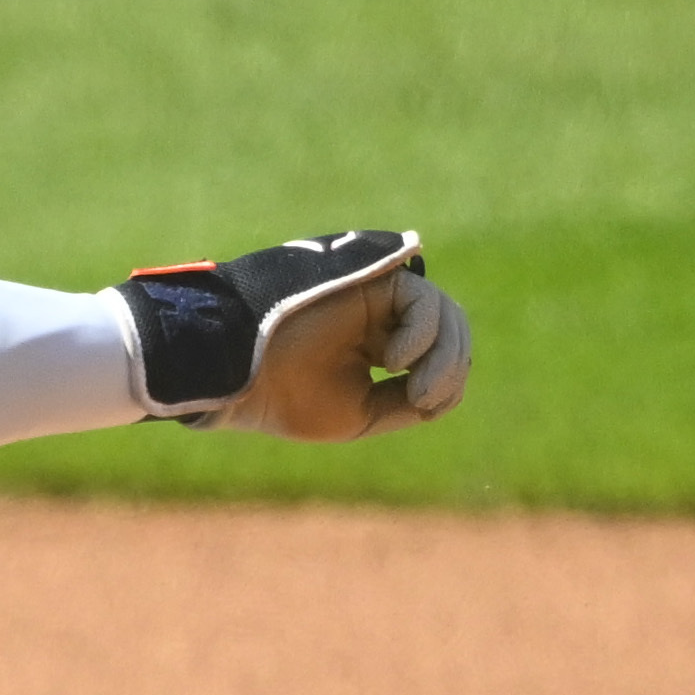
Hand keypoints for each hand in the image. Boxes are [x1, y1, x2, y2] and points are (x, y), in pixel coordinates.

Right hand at [225, 245, 475, 440]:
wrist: (243, 375)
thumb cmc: (289, 399)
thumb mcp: (362, 414)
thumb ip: (407, 404)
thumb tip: (448, 392)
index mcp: (379, 346)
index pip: (440, 356)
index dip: (447, 381)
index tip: (422, 405)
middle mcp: (382, 317)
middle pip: (450, 331)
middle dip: (450, 367)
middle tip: (425, 398)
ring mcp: (377, 296)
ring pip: (444, 315)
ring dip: (443, 355)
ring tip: (416, 386)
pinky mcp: (371, 280)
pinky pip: (422, 300)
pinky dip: (422, 333)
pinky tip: (394, 361)